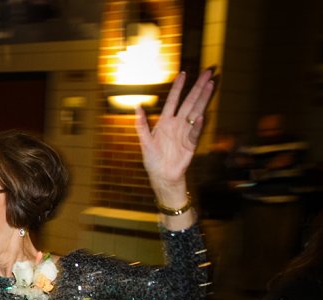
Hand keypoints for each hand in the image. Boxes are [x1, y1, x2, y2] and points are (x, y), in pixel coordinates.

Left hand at [134, 68, 215, 200]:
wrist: (162, 176)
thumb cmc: (152, 160)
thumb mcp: (144, 142)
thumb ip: (141, 125)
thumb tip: (137, 107)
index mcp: (165, 122)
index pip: (173, 100)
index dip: (178, 88)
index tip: (183, 73)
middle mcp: (177, 124)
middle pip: (189, 102)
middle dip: (198, 87)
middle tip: (208, 73)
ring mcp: (186, 132)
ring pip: (196, 111)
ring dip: (203, 98)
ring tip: (211, 85)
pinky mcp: (191, 144)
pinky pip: (195, 132)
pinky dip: (197, 125)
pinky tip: (200, 116)